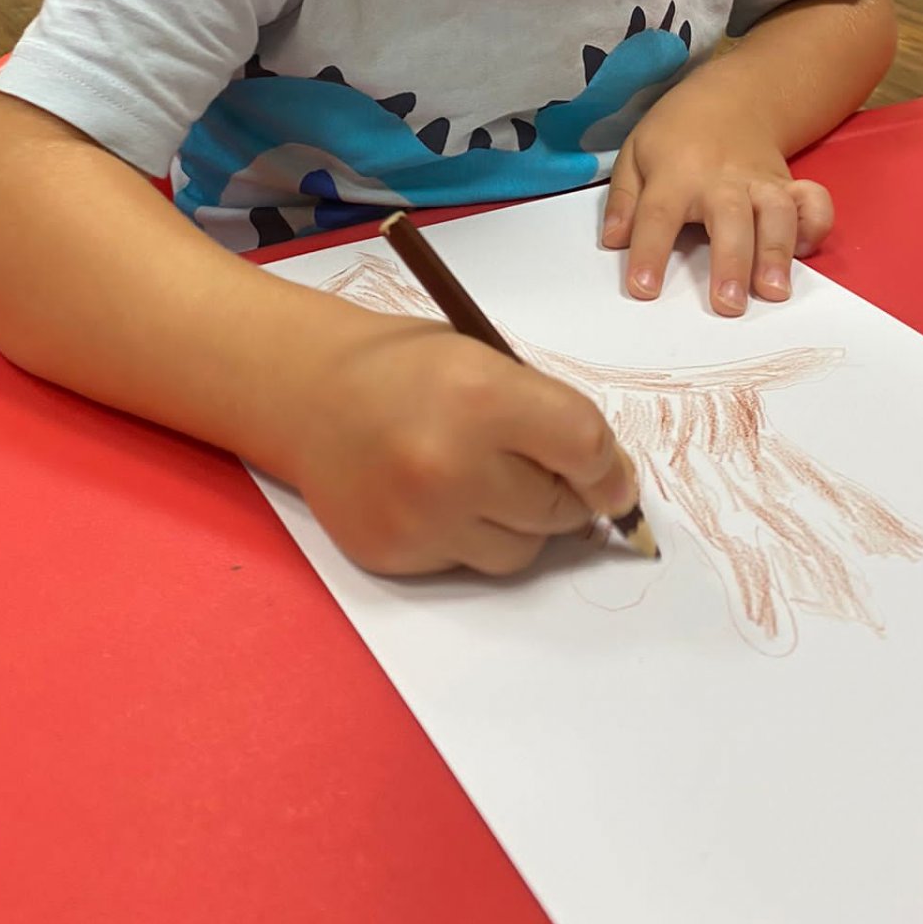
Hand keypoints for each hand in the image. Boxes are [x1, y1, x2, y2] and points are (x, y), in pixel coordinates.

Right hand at [291, 311, 637, 576]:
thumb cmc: (405, 366)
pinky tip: (439, 498)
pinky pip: (468, 563)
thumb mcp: (483, 360)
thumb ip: (546, 415)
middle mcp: (452, 463)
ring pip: (522, 550)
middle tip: (547, 472)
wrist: (307, 390)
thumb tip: (610, 482)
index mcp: (482, 396)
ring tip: (488, 482)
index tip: (614, 480)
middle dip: (568, 494)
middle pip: (560, 508)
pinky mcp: (395, 554)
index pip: (586, 449)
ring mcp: (421, 518)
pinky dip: (470, 537)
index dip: (610, 469)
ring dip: (522, 523)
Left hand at [601, 76, 833, 316]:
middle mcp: (721, 180)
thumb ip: (624, 200)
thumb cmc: (677, 134)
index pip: (658, 216)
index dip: (649, 253)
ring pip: (776, 214)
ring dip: (777, 251)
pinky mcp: (789, 184)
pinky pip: (813, 202)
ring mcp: (760, 182)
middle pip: (729, 219)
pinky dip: (816, 224)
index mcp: (675, 175)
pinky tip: (805, 251)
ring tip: (774, 290)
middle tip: (729, 304)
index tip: (644, 290)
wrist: (733, 95)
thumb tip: (614, 241)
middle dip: (731, 261)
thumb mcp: (635, 153)